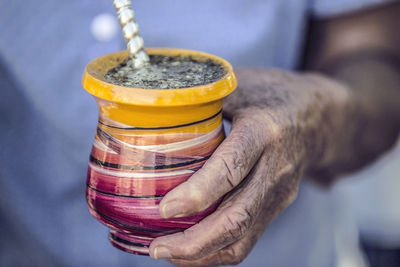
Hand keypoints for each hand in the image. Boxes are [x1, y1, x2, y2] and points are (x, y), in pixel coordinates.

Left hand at [149, 68, 348, 265]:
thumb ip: (203, 96)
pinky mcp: (275, 206)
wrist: (319, 118)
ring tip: (165, 253)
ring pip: (242, 238)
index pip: (231, 169)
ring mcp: (279, 193)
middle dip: (193, 242)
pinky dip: (215, 250)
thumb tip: (153, 105)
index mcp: (264, 131)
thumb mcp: (241, 83)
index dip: (197, 194)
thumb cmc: (272, 96)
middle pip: (237, 218)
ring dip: (202, 254)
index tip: (164, 209)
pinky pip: (247, 237)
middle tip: (155, 248)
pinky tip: (189, 248)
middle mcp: (275, 169)